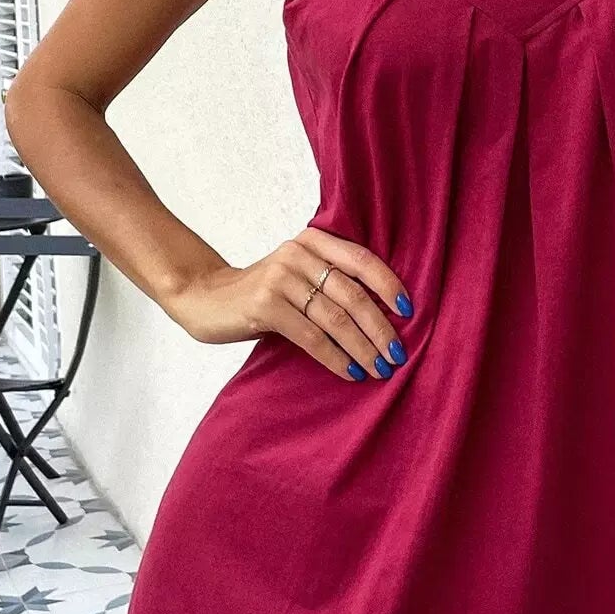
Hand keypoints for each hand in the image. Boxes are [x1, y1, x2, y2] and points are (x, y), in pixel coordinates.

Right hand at [164, 227, 413, 381]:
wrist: (205, 297)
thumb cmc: (263, 293)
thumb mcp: (298, 275)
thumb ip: (331, 282)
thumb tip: (385, 316)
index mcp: (313, 241)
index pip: (362, 260)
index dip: (389, 286)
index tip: (409, 313)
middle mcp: (298, 253)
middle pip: (353, 294)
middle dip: (380, 328)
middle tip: (398, 355)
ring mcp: (280, 278)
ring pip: (335, 318)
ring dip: (363, 348)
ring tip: (380, 369)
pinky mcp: (265, 305)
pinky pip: (311, 336)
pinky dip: (336, 357)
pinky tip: (351, 372)